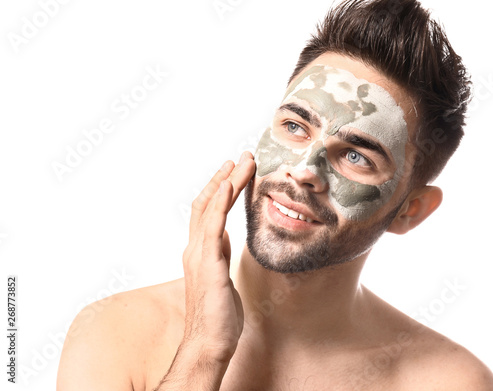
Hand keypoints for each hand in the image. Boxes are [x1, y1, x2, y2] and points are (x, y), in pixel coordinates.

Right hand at [181, 151, 254, 362]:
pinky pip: (212, 226)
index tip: (235, 171)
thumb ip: (218, 253)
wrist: (210, 343)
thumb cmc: (217, 314)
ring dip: (226, 182)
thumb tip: (223, 233)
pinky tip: (228, 184)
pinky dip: (219, 202)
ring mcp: (199, 255)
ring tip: (241, 161)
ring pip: (210, 208)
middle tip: (240, 157)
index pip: (207, 211)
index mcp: (201, 251)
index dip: (220, 189)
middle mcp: (196, 248)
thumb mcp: (220, 275)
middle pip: (207, 203)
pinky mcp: (207, 265)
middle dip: (224, 177)